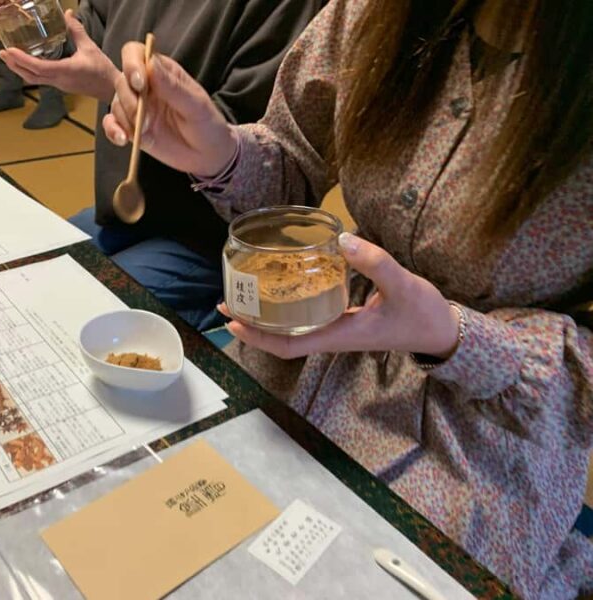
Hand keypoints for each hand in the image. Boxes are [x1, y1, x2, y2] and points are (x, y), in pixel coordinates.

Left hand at [0, 11, 119, 101]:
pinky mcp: (61, 85)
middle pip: (30, 76)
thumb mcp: (90, 47)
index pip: (38, 67)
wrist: (111, 89)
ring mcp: (59, 85)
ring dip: (19, 69)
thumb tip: (68, 13)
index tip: (9, 50)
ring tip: (9, 57)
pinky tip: (25, 63)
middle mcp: (59, 80)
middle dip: (14, 65)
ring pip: (34, 79)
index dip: (22, 59)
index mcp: (65, 71)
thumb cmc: (103, 71)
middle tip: (2, 52)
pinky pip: (40, 79)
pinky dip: (29, 71)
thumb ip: (77, 30)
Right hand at [102, 42, 236, 176]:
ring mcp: (137, 108)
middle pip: (122, 80)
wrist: (207, 156)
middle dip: (129, 100)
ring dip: (124, 118)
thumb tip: (150, 64)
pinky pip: (111, 124)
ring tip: (143, 133)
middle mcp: (145, 87)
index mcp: (162, 72)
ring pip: (116, 103)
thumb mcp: (196, 105)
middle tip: (144, 119)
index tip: (139, 84)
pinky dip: (112, 130)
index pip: (136, 53)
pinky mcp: (131, 128)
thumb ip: (173, 87)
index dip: (131, 63)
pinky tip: (123, 140)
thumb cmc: (206, 124)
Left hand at [222, 233, 461, 359]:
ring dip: (266, 317)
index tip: (233, 321)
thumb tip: (343, 240)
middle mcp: (333, 336)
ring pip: (292, 330)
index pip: (289, 345)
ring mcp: (337, 330)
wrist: (441, 329)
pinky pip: (306, 319)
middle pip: (281, 339)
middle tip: (226, 301)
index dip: (258, 337)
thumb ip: (376, 263)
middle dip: (252, 325)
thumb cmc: (422, 313)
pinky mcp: (344, 320)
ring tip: (244, 294)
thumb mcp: (403, 285)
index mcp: (340, 335)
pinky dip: (288, 307)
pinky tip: (281, 288)